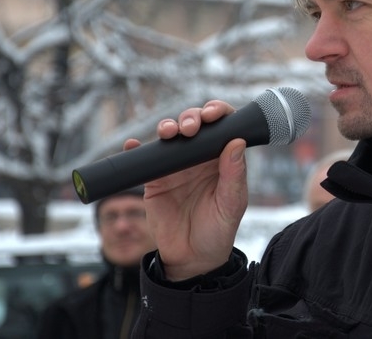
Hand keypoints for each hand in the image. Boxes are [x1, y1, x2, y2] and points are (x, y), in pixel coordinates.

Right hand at [124, 100, 247, 280]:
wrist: (193, 259)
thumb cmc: (219, 231)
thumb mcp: (232, 205)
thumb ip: (234, 175)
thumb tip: (237, 142)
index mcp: (222, 159)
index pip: (222, 127)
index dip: (218, 113)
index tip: (213, 114)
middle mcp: (199, 158)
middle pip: (193, 124)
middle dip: (191, 118)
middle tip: (191, 128)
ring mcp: (176, 167)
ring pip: (170, 136)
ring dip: (168, 127)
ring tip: (169, 133)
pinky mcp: (154, 180)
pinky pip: (144, 159)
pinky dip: (136, 149)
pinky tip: (134, 144)